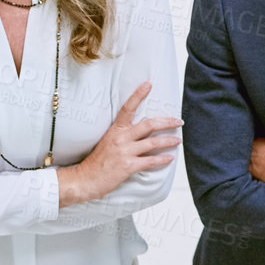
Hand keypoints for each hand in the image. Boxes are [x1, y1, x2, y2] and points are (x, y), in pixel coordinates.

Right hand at [63, 81, 180, 204]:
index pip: (128, 108)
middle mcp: (121, 138)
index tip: (148, 85)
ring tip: (177, 140)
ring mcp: (125, 152)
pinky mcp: (128, 166)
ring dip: (168, 141)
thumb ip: (122, 135)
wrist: (85, 179)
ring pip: (153, 143)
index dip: (138, 95)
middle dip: (167, 122)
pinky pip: (150, 161)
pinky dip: (162, 159)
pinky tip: (169, 158)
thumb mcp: (108, 142)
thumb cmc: (97, 162)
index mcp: (115, 130)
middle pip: (149, 125)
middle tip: (178, 121)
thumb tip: (139, 132)